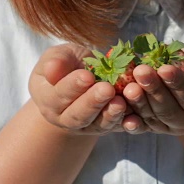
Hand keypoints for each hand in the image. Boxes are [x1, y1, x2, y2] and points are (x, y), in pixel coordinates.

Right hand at [28, 43, 145, 134]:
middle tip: (107, 89)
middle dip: (93, 102)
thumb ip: (58, 61)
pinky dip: (126, 123)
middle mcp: (65, 118)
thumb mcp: (61, 57)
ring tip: (121, 102)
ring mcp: (87, 126)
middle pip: (78, 115)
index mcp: (48, 99)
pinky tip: (135, 117)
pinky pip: (117, 127)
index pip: (59, 95)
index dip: (73, 86)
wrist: (84, 80)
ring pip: (98, 124)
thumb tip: (53, 69)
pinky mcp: (107, 127)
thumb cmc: (69, 65)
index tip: (87, 76)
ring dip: (111, 114)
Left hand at [122, 45, 183, 134]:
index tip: (164, 68)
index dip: (178, 84)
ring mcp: (171, 128)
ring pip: (154, 118)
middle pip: (170, 110)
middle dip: (154, 90)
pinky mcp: (155, 128)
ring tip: (128, 86)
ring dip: (139, 102)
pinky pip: (143, 127)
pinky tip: (123, 116)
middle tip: (140, 71)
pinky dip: (133, 123)